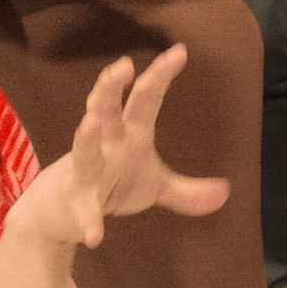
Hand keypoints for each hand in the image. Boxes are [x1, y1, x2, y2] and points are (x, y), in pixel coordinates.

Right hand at [16, 44, 230, 248]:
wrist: (59, 215)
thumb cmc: (111, 186)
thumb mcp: (154, 187)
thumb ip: (187, 191)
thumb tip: (226, 191)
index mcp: (129, 134)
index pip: (146, 98)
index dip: (160, 75)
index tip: (179, 51)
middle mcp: (106, 146)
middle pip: (107, 110)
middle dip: (112, 87)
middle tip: (122, 65)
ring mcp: (87, 173)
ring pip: (85, 150)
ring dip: (87, 137)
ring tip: (90, 121)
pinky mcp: (76, 203)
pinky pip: (85, 212)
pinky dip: (90, 222)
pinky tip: (97, 236)